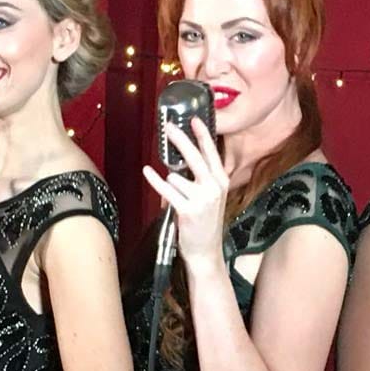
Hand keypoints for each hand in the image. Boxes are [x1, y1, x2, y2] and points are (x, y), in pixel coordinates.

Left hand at [142, 117, 228, 268]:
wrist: (206, 251)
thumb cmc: (205, 224)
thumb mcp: (212, 197)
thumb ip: (202, 177)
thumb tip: (183, 158)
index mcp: (221, 181)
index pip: (212, 152)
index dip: (202, 134)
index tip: (194, 120)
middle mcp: (214, 187)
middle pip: (194, 156)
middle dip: (180, 139)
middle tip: (170, 127)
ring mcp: (202, 199)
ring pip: (176, 177)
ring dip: (170, 185)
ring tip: (177, 198)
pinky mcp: (188, 209)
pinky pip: (166, 189)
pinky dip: (155, 181)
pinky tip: (148, 172)